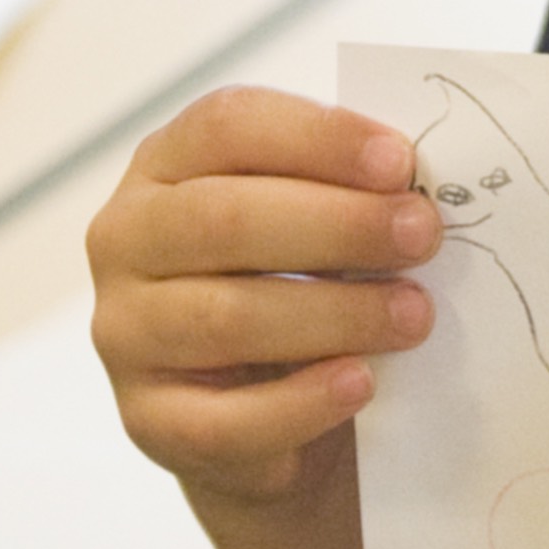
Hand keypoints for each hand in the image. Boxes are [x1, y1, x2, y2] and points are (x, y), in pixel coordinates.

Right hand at [86, 87, 438, 507]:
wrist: (267, 415)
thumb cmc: (298, 286)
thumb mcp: (311, 222)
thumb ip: (351, 193)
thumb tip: (422, 191)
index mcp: (167, 166)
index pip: (226, 126)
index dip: (317, 138)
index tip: (401, 162)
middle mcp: (127, 240)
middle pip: (225, 218)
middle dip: (338, 225)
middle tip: (422, 235)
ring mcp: (126, 333)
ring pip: (226, 319)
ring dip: (336, 314)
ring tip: (415, 315)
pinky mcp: (147, 421)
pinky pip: (223, 421)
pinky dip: (300, 404)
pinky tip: (360, 384)